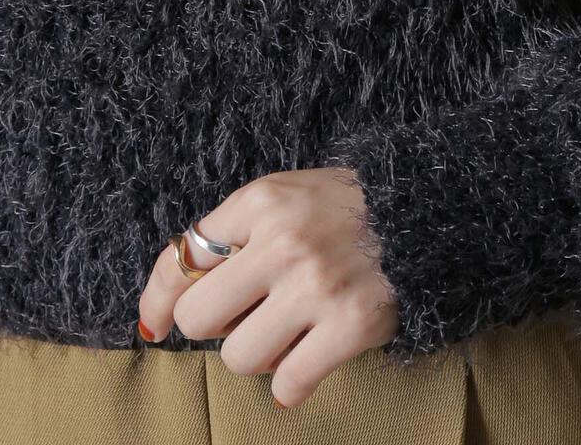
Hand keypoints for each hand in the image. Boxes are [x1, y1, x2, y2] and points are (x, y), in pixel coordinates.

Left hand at [138, 167, 399, 408]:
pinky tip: (313, 354)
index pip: (182, 260)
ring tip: (291, 329)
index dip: (160, 299)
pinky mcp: (351, 324)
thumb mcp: (284, 197)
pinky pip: (288, 383)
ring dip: (261, 353)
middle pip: (198, 318)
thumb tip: (152, 319)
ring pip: (239, 357)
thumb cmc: (343, 209)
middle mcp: (285, 241)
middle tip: (252, 311)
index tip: (156, 324)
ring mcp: (318, 285)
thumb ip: (225, 239)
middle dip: (219, 324)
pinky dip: (294, 381)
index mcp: (264, 200)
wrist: (428, 211)